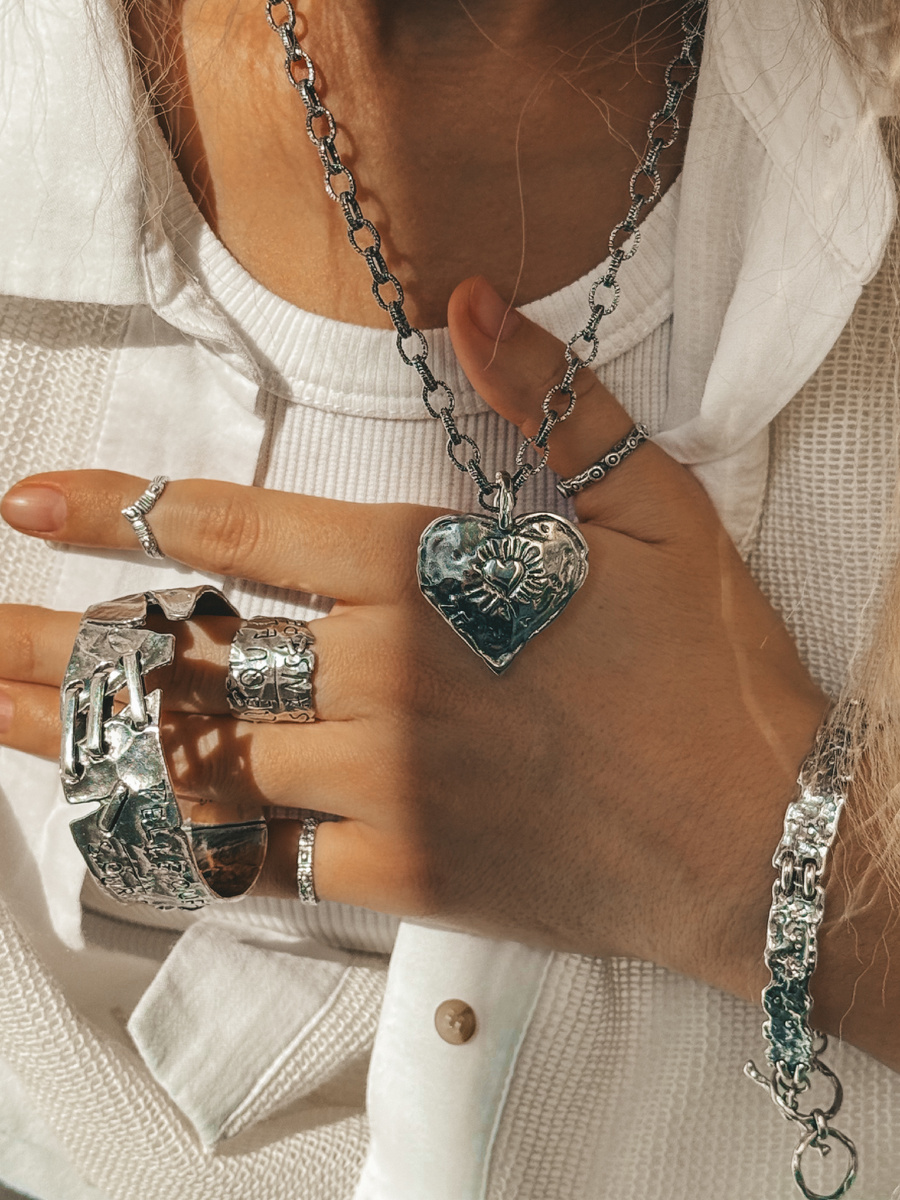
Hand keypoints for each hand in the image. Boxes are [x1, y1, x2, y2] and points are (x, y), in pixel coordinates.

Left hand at [0, 276, 827, 1008]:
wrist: (756, 839)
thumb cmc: (708, 674)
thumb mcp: (654, 513)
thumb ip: (553, 405)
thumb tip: (472, 306)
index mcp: (431, 579)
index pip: (241, 532)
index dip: (123, 511)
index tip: (33, 505)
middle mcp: (383, 681)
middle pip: (184, 659)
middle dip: (57, 647)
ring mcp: (384, 788)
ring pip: (202, 757)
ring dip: (94, 739)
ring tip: (1, 718)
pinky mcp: (400, 878)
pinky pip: (261, 855)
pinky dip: (190, 834)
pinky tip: (128, 821)